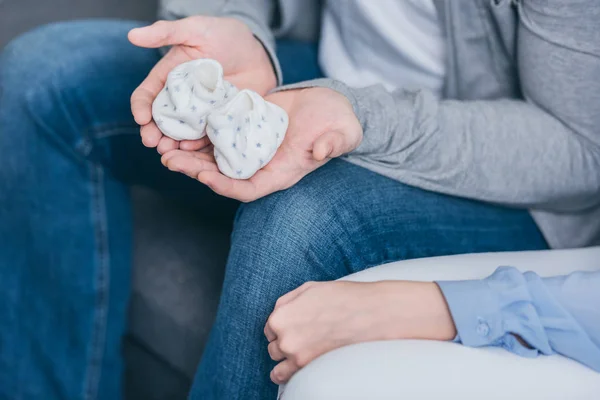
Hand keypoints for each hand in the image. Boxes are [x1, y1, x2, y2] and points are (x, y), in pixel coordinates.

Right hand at [128, 17, 276, 153]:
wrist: (257, 51)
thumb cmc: (224, 35)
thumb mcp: (195, 29)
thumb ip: (166, 33)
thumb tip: (132, 35)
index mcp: (169, 78)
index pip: (148, 94)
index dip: (141, 106)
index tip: (140, 118)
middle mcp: (181, 99)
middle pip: (161, 119)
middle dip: (153, 132)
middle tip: (151, 142)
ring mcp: (199, 113)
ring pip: (180, 133)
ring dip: (172, 144)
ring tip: (169, 153)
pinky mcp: (217, 122)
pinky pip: (205, 137)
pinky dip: (197, 146)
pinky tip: (192, 150)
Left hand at [160, 87, 362, 201]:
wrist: (330, 105)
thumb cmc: (339, 124)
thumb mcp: (343, 132)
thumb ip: (334, 143)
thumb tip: (320, 151)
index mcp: (280, 173)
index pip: (248, 189)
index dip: (225, 186)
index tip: (204, 177)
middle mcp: (261, 164)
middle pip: (222, 174)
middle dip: (195, 170)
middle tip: (169, 159)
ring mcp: (250, 146)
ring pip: (214, 157)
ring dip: (190, 153)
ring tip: (164, 145)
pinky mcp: (244, 126)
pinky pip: (217, 134)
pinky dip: (199, 132)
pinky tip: (180, 125)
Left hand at [264, 281, 456, 384]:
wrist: (369, 313)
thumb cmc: (340, 297)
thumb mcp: (308, 289)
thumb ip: (287, 301)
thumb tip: (278, 311)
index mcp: (281, 316)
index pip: (269, 327)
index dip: (281, 326)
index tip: (292, 326)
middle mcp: (284, 338)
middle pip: (273, 346)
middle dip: (284, 341)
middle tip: (301, 336)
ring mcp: (296, 356)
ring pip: (278, 362)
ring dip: (285, 358)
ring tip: (298, 353)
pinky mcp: (310, 367)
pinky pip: (285, 377)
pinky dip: (286, 374)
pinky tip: (290, 370)